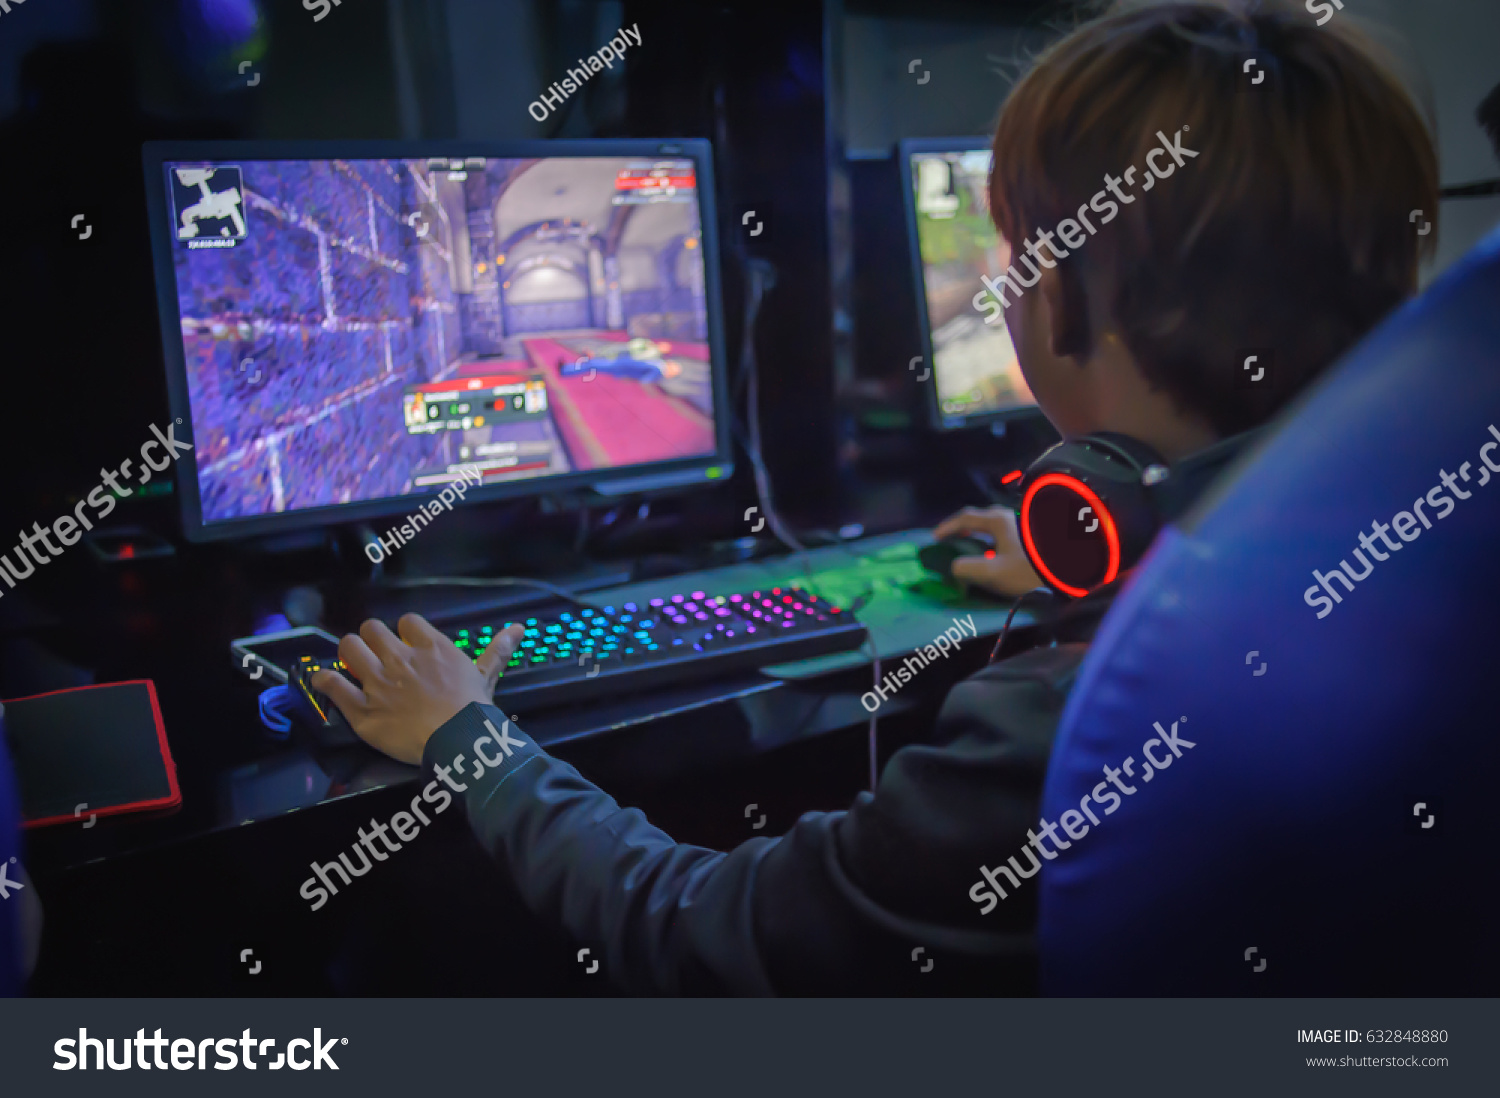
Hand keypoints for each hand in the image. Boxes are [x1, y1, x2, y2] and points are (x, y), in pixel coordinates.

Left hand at [311, 614, 523, 764]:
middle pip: (372, 628)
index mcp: (430, 647)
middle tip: (376, 654)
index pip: (408, 621)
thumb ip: (497, 650)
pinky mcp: (361, 708)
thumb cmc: (473, 710)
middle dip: (372, 639)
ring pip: (349, 647)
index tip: (407, 643)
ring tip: (354, 664)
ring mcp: (377, 682)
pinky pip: (333, 685)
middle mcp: (399, 658)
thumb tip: (518, 628)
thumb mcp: (486, 675)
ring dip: (349, 654)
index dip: (405, 631)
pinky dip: (325, 681)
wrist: (457, 741)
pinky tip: (325, 681)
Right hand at [932, 506, 1044, 596]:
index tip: (935, 538)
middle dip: (963, 529)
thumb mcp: (993, 573)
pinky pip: (1004, 533)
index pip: (964, 519)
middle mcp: (1008, 516)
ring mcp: (1022, 524)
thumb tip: (955, 566)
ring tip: (974, 549)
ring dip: (980, 535)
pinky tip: (997, 553)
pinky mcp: (1032, 535)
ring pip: (994, 525)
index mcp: (996, 520)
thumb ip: (967, 569)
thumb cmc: (1029, 569)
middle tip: (953, 540)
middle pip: (980, 518)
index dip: (947, 528)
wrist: (1070, 570)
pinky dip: (993, 540)